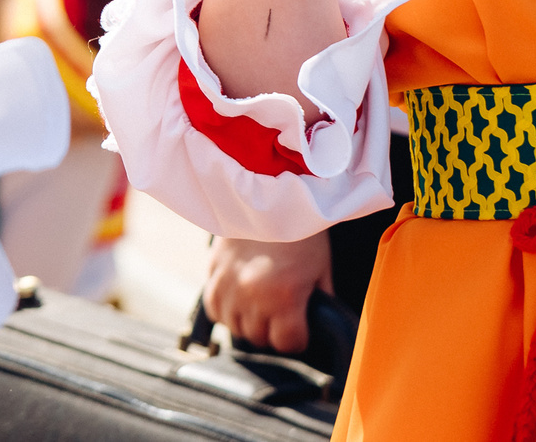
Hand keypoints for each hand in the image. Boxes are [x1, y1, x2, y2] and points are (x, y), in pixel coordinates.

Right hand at [204, 234, 332, 354]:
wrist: (272, 192)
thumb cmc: (302, 231)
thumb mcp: (321, 269)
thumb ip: (320, 302)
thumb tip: (322, 325)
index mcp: (284, 296)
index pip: (287, 343)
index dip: (298, 339)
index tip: (301, 330)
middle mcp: (252, 294)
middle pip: (260, 338)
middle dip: (274, 332)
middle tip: (283, 315)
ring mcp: (229, 284)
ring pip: (235, 328)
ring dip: (250, 323)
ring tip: (262, 307)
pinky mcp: (213, 272)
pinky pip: (215, 310)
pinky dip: (227, 310)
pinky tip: (240, 300)